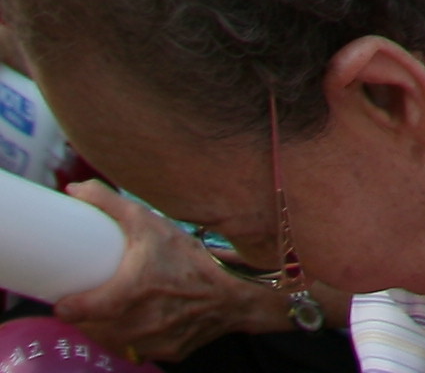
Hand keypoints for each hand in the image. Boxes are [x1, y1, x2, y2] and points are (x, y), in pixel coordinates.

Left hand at [61, 181, 300, 359]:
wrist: (239, 289)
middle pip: (91, 328)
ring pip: (111, 341)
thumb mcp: (152, 224)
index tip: (65, 299)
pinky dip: (134, 338)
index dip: (66, 306)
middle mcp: (134, 325)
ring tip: (115, 308)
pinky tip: (143, 321)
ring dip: (108, 328)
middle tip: (95, 296)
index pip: (76, 312)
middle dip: (89, 315)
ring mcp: (148, 343)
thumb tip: (73, 189)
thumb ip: (111, 205)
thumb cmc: (192, 257)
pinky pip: (136, 350)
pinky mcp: (165, 354)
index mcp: (126, 295)